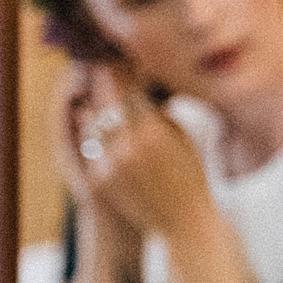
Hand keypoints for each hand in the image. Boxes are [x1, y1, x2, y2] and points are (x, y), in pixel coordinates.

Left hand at [64, 64, 214, 244]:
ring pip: (92, 123)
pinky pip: (91, 148)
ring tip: (98, 98)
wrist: (185, 222)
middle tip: (102, 68)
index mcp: (153, 132)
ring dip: (95, 109)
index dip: (122, 73)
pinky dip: (94, 135)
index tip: (120, 60)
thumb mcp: (183, 138)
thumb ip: (158, 113)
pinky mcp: (99, 181)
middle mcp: (128, 147)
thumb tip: (137, 88)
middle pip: (106, 102)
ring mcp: (111, 166)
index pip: (128, 90)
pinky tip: (95, 125)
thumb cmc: (191, 176)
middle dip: (104, 85)